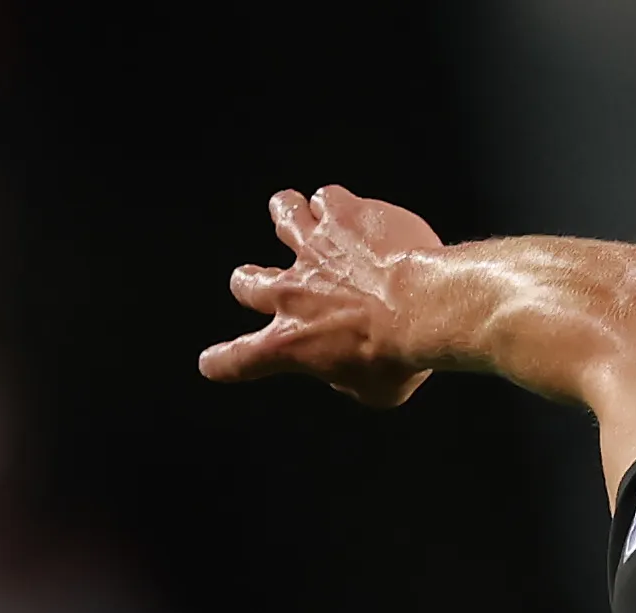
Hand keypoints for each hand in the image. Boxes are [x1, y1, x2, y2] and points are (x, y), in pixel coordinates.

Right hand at [200, 187, 454, 407]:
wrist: (422, 309)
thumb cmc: (402, 356)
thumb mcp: (374, 391)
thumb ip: (348, 380)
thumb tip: (345, 371)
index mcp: (293, 343)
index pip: (243, 357)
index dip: (224, 361)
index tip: (213, 362)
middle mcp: (293, 291)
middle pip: (246, 282)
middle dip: (250, 281)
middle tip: (259, 278)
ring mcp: (314, 246)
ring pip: (282, 215)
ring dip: (286, 215)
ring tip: (294, 213)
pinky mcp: (342, 215)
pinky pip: (326, 198)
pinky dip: (335, 204)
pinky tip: (353, 212)